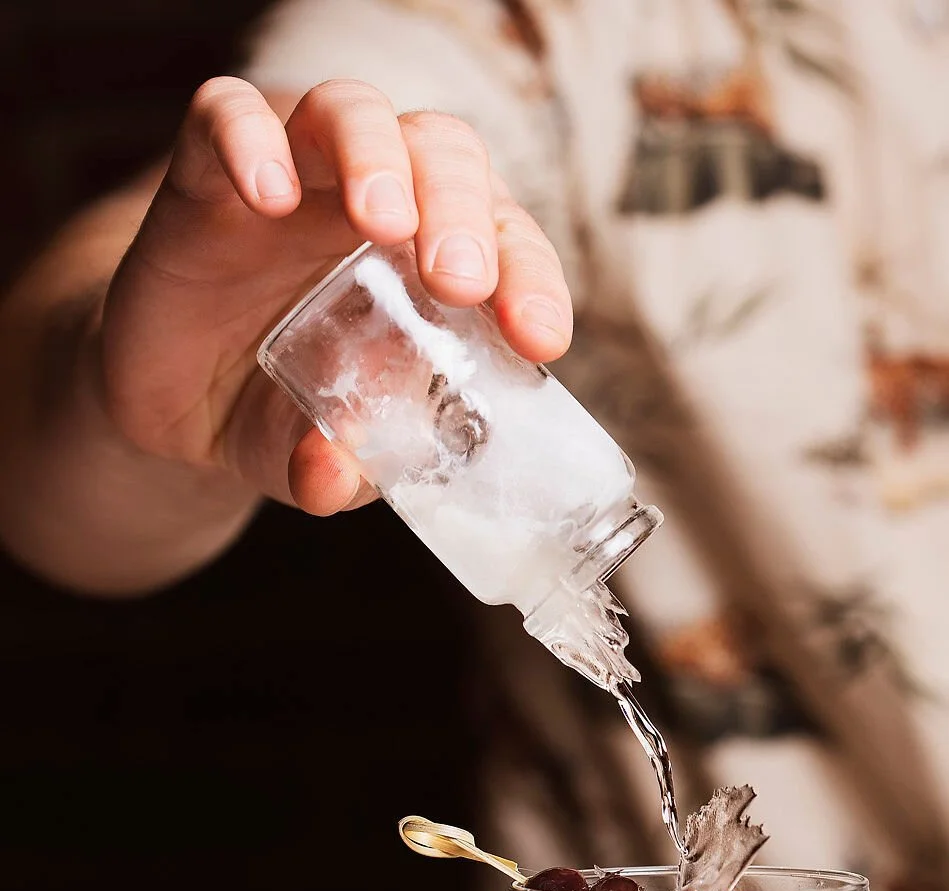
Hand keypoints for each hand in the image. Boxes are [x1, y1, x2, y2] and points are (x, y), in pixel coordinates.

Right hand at [100, 76, 572, 513]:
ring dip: (376, 157)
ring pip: (350, 112)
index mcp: (430, 263)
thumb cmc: (278, 415)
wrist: (176, 409)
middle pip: (440, 151)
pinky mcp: (206, 174)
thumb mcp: (311, 459)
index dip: (531, 277)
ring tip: (380, 222)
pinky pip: (227, 115)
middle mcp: (373, 203)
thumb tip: (331, 474)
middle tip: (458, 280)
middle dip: (461, 208)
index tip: (538, 338)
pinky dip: (251, 140)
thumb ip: (333, 472)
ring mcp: (293, 176)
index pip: (504, 237)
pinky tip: (268, 196)